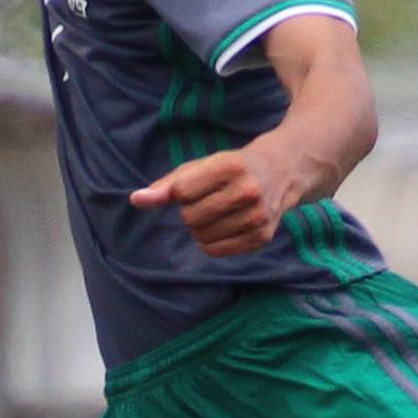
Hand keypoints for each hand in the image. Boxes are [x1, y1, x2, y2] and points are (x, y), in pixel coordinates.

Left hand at [131, 144, 309, 258]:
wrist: (281, 171)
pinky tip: (224, 226)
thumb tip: (136, 200)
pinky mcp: (261, 237)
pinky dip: (211, 242)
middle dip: (190, 211)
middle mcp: (248, 191)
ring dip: (200, 228)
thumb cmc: (231, 168)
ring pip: (201, 237)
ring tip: (218, 213)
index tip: (198, 185)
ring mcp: (257, 216)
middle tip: (209, 200)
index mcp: (230, 166)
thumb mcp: (201, 167)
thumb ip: (167, 185)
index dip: (182, 192)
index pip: (182, 192)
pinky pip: (216, 251)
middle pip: (190, 217)